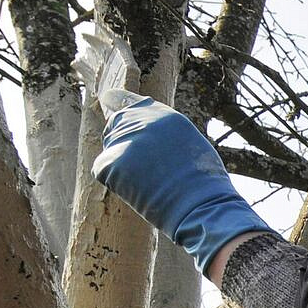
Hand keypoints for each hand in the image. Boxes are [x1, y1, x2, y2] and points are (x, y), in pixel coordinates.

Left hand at [91, 91, 272, 272]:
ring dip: (123, 165)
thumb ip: (163, 135)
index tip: (108, 100)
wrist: (201, 207)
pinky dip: (117, 182)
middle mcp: (142, 119)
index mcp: (164, 114)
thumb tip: (142, 139)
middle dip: (124, 144)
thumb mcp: (189, 147)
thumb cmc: (203, 186)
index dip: (117, 102)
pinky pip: (104, 170)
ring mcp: (124, 139)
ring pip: (111, 149)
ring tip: (150, 182)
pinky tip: (139, 190)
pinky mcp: (110, 161)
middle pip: (116, 125)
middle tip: (145, 169)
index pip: (127, 101)